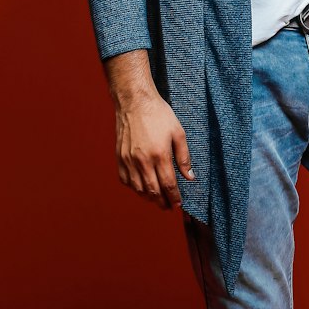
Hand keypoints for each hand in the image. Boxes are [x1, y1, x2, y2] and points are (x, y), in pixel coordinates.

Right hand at [114, 88, 194, 210]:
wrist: (135, 102)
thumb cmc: (159, 114)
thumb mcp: (178, 133)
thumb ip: (184, 157)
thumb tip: (189, 177)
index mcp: (160, 155)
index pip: (168, 185)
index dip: (174, 198)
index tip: (178, 204)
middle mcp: (143, 160)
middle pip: (153, 191)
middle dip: (162, 202)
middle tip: (168, 207)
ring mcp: (129, 160)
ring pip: (138, 188)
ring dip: (148, 197)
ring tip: (156, 199)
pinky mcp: (119, 157)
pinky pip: (125, 179)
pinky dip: (133, 187)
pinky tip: (141, 187)